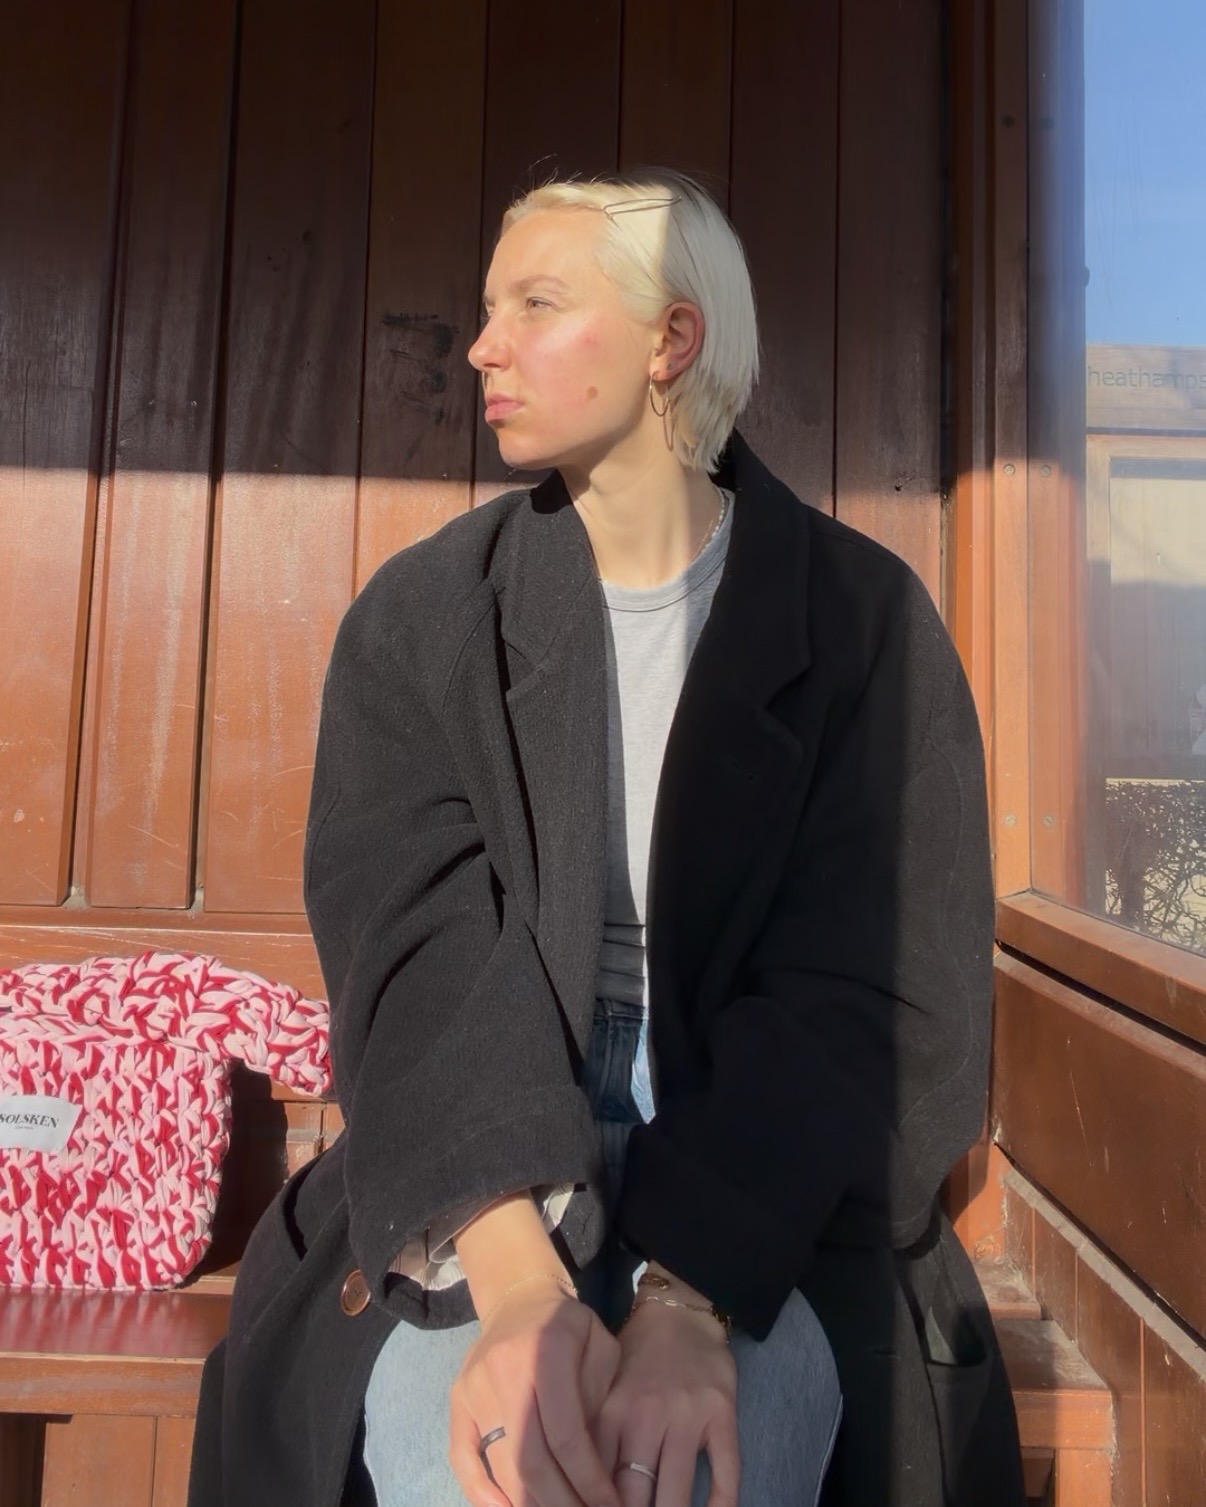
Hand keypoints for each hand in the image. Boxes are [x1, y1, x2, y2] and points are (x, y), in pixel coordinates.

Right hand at [450, 1278, 622, 1506]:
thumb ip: (600, 1399)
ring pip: (500, 1466)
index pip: (566, 1435)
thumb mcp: (601, 1346)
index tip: (611, 1506)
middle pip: (530, 1460)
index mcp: (547, 1352)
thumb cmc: (570, 1327)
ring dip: (530, 1504)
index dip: (589, 1479)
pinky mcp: (457, 1401)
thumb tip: (599, 1466)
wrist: (520, 1298)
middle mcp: (503, 1370)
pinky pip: (463, 1459)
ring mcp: (474, 1388)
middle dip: (563, 1502)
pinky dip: (482, 1495)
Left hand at [594, 1298, 737, 1506]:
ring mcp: (687, 1416)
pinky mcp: (722, 1414)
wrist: (679, 1311)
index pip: (599, 1483)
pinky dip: (722, 1503)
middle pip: (637, 1495)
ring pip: (678, 1491)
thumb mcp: (606, 1392)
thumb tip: (579, 1486)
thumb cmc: (636, 1358)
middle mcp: (647, 1416)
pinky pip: (726, 1471)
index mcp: (612, 1414)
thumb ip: (596, 1439)